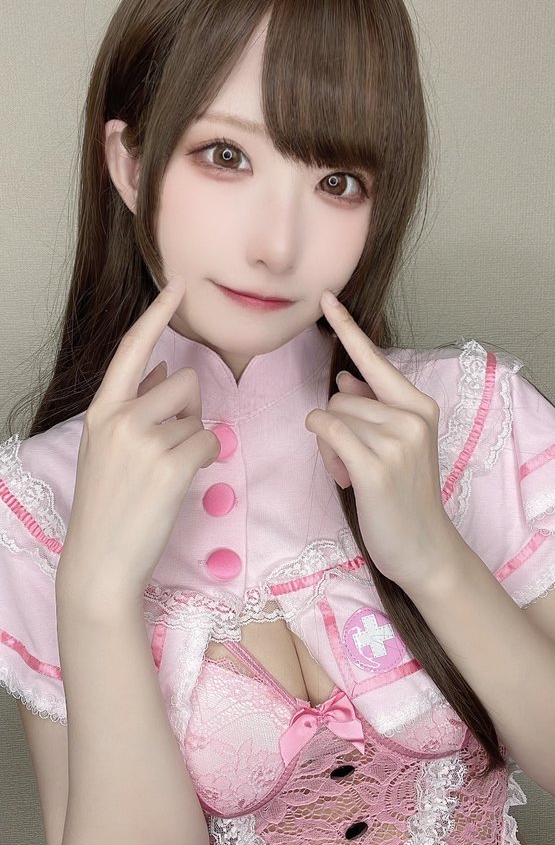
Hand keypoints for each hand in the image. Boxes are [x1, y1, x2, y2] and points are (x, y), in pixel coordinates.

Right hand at [56, 277, 220, 603]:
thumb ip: (133, 404)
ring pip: (201, 414)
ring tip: (168, 471)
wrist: (100, 559)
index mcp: (101, 409)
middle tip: (170, 448)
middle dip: (192, 409)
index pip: (133, 348)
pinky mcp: (170, 463)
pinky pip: (211, 442)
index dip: (158, 314)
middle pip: (186, 381)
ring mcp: (144, 439)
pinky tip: (181, 483)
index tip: (180, 284)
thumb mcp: (106, 447)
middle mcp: (119, 416)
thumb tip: (166, 367)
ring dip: (197, 438)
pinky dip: (206, 460)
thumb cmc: (109, 505)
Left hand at [305, 290, 459, 593]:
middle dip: (336, 428)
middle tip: (354, 462)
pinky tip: (345, 476)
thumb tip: (345, 380)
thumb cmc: (403, 494)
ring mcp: (396, 442)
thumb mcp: (394, 444)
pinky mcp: (375, 467)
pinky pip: (328, 432)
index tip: (326, 296)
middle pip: (340, 397)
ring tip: (354, 474)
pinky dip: (325, 450)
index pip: (374, 360)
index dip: (347, 328)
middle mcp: (412, 418)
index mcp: (419, 407)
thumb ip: (372, 409)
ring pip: (331, 416)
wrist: (423, 546)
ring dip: (330, 448)